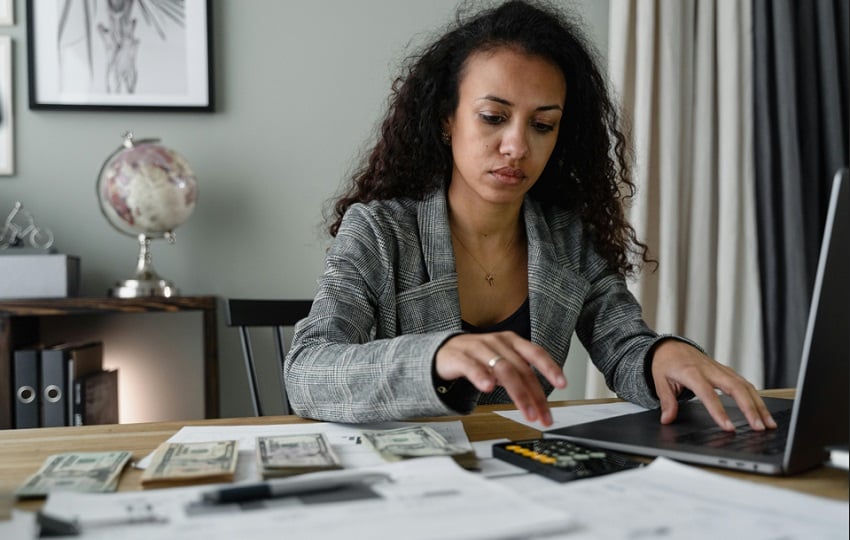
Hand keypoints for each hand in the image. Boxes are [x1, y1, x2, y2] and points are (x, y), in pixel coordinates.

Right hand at [434, 331, 566, 426]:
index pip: (535, 353)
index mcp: (511, 342)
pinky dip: (482, 377)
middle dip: (535, 395)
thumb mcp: (502, 362)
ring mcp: (478, 348)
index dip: (550, 368)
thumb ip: (520, 375)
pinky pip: (472, 367)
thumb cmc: (477, 358)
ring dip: (518, 393)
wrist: (443, 352)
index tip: (563, 384)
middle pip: (521, 368)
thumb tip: (541, 398)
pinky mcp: (459, 357)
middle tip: (542, 415)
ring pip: (503, 369)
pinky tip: (488, 388)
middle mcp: (497, 342)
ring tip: (526, 411)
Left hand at [650, 339, 776, 431]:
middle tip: (758, 427)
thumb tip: (667, 419)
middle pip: (735, 388)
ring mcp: (720, 370)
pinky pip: (744, 383)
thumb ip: (667, 401)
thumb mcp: (660, 381)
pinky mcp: (726, 371)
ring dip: (759, 405)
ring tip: (768, 424)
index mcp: (692, 373)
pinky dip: (756, 397)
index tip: (728, 428)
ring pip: (745, 385)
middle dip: (750, 408)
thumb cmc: (666, 363)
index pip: (708, 394)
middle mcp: (710, 370)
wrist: (670, 346)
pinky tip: (763, 411)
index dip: (719, 412)